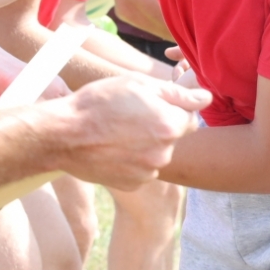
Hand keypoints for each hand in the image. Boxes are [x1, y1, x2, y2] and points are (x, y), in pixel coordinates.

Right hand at [43, 77, 209, 189]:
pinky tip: (113, 150)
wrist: (63, 135)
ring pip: (157, 155)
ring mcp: (148, 171)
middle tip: (129, 117)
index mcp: (169, 125)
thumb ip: (177, 93)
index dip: (171, 109)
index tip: (149, 106)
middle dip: (159, 128)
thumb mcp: (137, 85)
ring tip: (117, 134)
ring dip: (145, 146)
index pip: (190, 118)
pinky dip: (132, 162)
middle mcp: (164, 153)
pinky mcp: (133, 184)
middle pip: (173, 138)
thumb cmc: (98, 103)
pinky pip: (142, 170)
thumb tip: (206, 98)